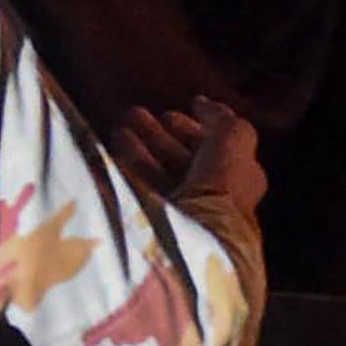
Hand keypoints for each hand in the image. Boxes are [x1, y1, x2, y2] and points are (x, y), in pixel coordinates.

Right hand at [113, 95, 265, 226]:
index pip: (211, 155)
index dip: (192, 131)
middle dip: (159, 137)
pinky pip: (137, 192)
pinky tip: (110, 150)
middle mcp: (207, 206)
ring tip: (120, 125)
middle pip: (179, 165)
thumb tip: (203, 104)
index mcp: (234, 188)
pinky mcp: (151, 231)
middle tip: (135, 114)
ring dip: (139, 148)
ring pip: (155, 178)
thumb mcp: (234, 142)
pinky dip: (125, 167)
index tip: (169, 113)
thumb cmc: (221, 188)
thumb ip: (223, 121)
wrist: (194, 241)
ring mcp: (179, 221)